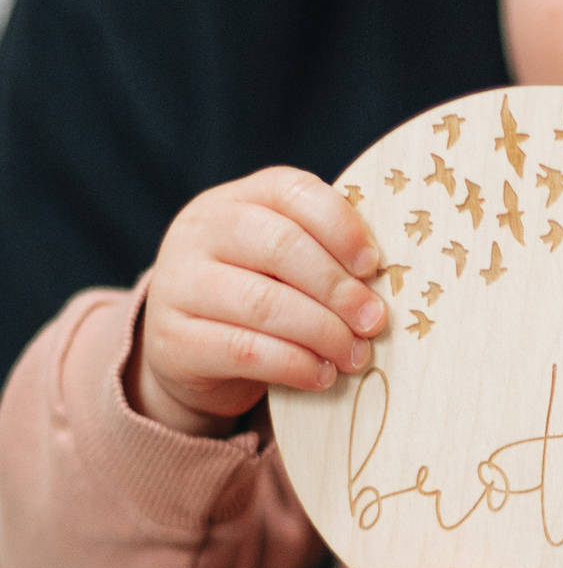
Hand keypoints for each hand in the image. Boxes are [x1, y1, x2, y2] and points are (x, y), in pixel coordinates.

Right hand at [129, 167, 387, 435]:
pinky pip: (245, 350)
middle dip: (338, 288)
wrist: (185, 350)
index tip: (373, 266)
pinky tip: (322, 375)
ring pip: (264, 303)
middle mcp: (200, 231)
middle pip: (281, 246)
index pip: (292, 193)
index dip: (340, 227)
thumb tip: (385, 281)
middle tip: (374, 321)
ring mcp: (179, 284)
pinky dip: (295, 365)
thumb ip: (323, 256)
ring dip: (323, 332)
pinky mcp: (173, 340)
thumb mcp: (284, 266)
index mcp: (237, 200)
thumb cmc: (257, 298)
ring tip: (355, 355)